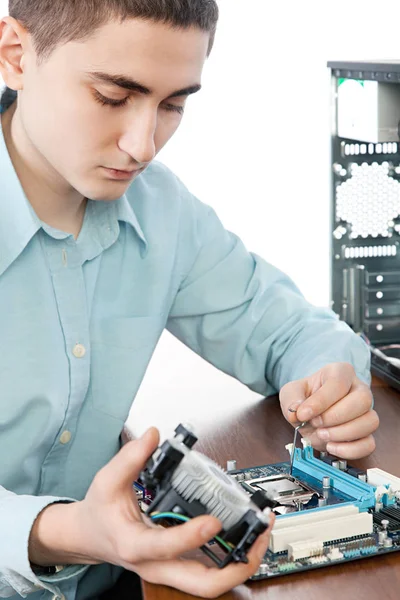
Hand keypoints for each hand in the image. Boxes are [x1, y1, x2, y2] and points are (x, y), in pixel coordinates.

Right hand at [31, 428, 273, 597]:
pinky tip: (245, 534)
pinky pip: (208, 569)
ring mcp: (168, 568)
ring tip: (262, 535)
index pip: (166, 547)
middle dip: (236, 567)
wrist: (89, 537)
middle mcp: (155, 564)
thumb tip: (153, 436)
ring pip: (210, 584)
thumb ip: (130, 458)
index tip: (213, 520)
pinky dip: (231, 556)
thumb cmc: (99, 512)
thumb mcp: (106, 481)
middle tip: (258, 538)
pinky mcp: (176, 564)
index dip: (191, 536)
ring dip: (241, 564)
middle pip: (202, 585)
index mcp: (135, 545)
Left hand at [279, 362, 378, 458]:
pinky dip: (350, 450)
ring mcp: (366, 412)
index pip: (339, 383)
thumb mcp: (291, 392)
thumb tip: (297, 411)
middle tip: (315, 423)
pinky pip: (369, 444)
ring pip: (370, 422)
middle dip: (335, 416)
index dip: (321, 401)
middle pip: (363, 400)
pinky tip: (331, 446)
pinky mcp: (366, 434)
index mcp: (341, 373)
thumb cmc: (305, 397)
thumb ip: (292, 399)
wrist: (310, 412)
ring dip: (342, 433)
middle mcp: (359, 390)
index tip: (303, 413)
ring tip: (321, 434)